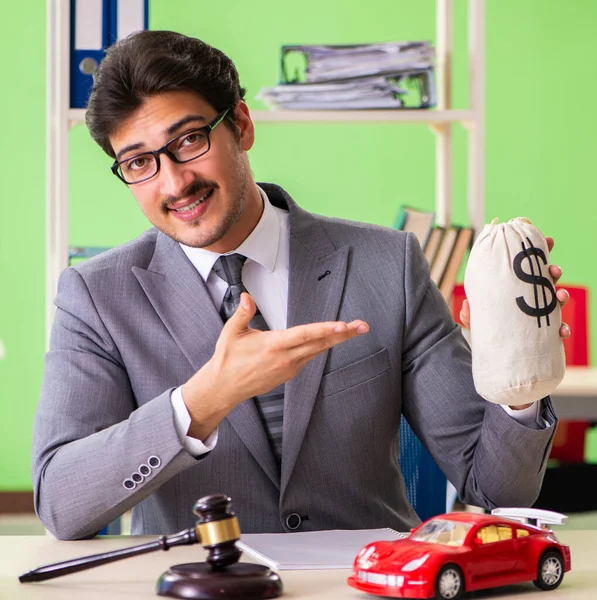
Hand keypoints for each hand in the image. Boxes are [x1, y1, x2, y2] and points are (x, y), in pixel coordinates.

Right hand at [183, 292, 368, 439]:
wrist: (225, 387)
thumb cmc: (228, 359)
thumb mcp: (231, 332)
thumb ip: (242, 312)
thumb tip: (247, 296)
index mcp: (274, 345)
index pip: (305, 334)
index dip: (326, 329)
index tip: (343, 325)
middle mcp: (286, 358)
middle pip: (320, 343)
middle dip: (344, 334)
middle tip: (363, 326)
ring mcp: (289, 368)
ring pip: (317, 351)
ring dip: (335, 340)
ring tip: (353, 330)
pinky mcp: (289, 373)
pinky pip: (308, 357)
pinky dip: (320, 347)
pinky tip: (328, 339)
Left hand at [459, 237, 570, 338]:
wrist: (491, 349)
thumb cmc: (486, 326)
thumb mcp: (476, 318)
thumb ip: (470, 315)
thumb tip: (465, 308)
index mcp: (517, 286)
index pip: (530, 266)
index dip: (541, 252)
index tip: (548, 241)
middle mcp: (531, 296)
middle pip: (548, 279)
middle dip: (554, 272)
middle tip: (554, 270)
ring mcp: (539, 312)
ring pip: (557, 300)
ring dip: (562, 296)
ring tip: (560, 296)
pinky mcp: (545, 330)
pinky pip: (559, 328)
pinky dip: (563, 328)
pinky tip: (561, 331)